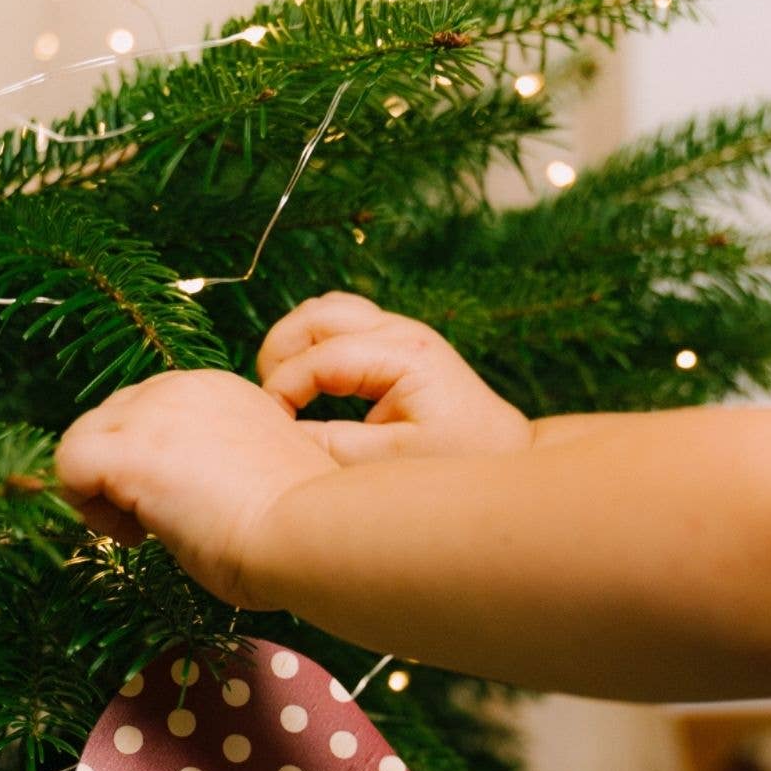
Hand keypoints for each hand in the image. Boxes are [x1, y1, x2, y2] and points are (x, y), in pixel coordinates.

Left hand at [54, 368, 335, 607]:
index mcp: (219, 391)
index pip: (151, 411)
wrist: (313, 534)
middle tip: (157, 523)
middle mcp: (182, 387)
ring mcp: (151, 414)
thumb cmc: (302, 526)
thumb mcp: (256, 477)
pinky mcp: (128, 450)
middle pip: (111, 418)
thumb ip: (215, 466)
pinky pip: (67, 465)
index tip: (183, 505)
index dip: (152, 462)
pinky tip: (132, 535)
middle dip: (121, 472)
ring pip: (84, 438)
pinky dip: (85, 506)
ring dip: (102, 489)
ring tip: (143, 532)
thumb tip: (183, 494)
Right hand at [257, 291, 532, 462]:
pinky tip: (308, 382)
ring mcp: (398, 329)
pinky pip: (340, 321)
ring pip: (325, 309)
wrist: (502, 452)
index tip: (269, 423)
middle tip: (269, 401)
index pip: (321, 357)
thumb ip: (332, 444)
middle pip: (316, 315)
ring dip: (294, 341)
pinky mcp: (395, 340)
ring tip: (284, 390)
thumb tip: (281, 431)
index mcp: (404, 355)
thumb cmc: (455, 461)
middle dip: (280, 353)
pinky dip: (314, 342)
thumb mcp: (391, 462)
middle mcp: (401, 330)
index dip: (283, 388)